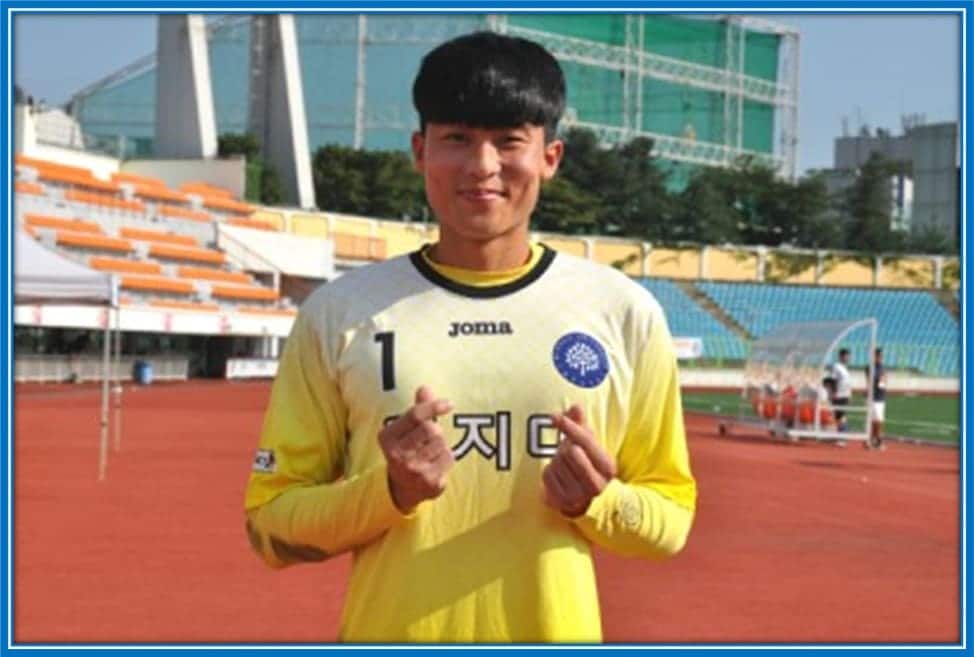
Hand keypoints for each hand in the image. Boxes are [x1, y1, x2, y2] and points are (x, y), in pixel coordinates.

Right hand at [379, 385, 454, 512]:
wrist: (403, 489)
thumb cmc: (407, 450)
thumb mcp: (406, 429)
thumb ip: (417, 409)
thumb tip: (424, 388)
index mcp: (387, 437)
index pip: (415, 414)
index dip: (434, 406)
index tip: (449, 404)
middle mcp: (397, 455)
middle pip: (431, 429)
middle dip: (436, 431)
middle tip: (431, 439)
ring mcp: (413, 470)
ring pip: (442, 443)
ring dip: (442, 445)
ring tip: (431, 453)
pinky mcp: (429, 482)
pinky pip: (449, 458)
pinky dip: (447, 458)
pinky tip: (437, 464)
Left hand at [542, 404, 616, 516]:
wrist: (578, 498)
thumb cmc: (582, 464)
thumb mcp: (586, 444)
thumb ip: (580, 424)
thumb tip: (576, 406)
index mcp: (608, 467)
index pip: (586, 442)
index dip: (570, 427)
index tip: (555, 417)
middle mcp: (597, 484)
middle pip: (570, 451)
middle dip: (565, 448)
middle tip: (567, 452)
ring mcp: (580, 496)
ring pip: (556, 463)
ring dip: (556, 461)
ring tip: (564, 466)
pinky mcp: (563, 502)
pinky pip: (547, 476)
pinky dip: (548, 472)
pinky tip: (557, 477)